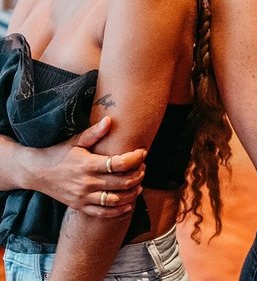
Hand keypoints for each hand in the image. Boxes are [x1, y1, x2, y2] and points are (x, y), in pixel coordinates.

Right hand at [30, 117, 145, 216]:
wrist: (36, 171)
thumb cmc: (59, 153)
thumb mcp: (75, 140)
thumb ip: (94, 132)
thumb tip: (109, 119)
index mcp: (88, 164)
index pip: (118, 163)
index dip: (135, 158)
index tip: (142, 153)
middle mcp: (87, 182)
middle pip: (121, 182)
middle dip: (138, 175)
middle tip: (144, 168)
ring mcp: (83, 197)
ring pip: (115, 200)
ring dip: (131, 193)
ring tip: (139, 185)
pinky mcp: (79, 206)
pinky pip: (102, 213)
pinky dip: (118, 211)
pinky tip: (128, 204)